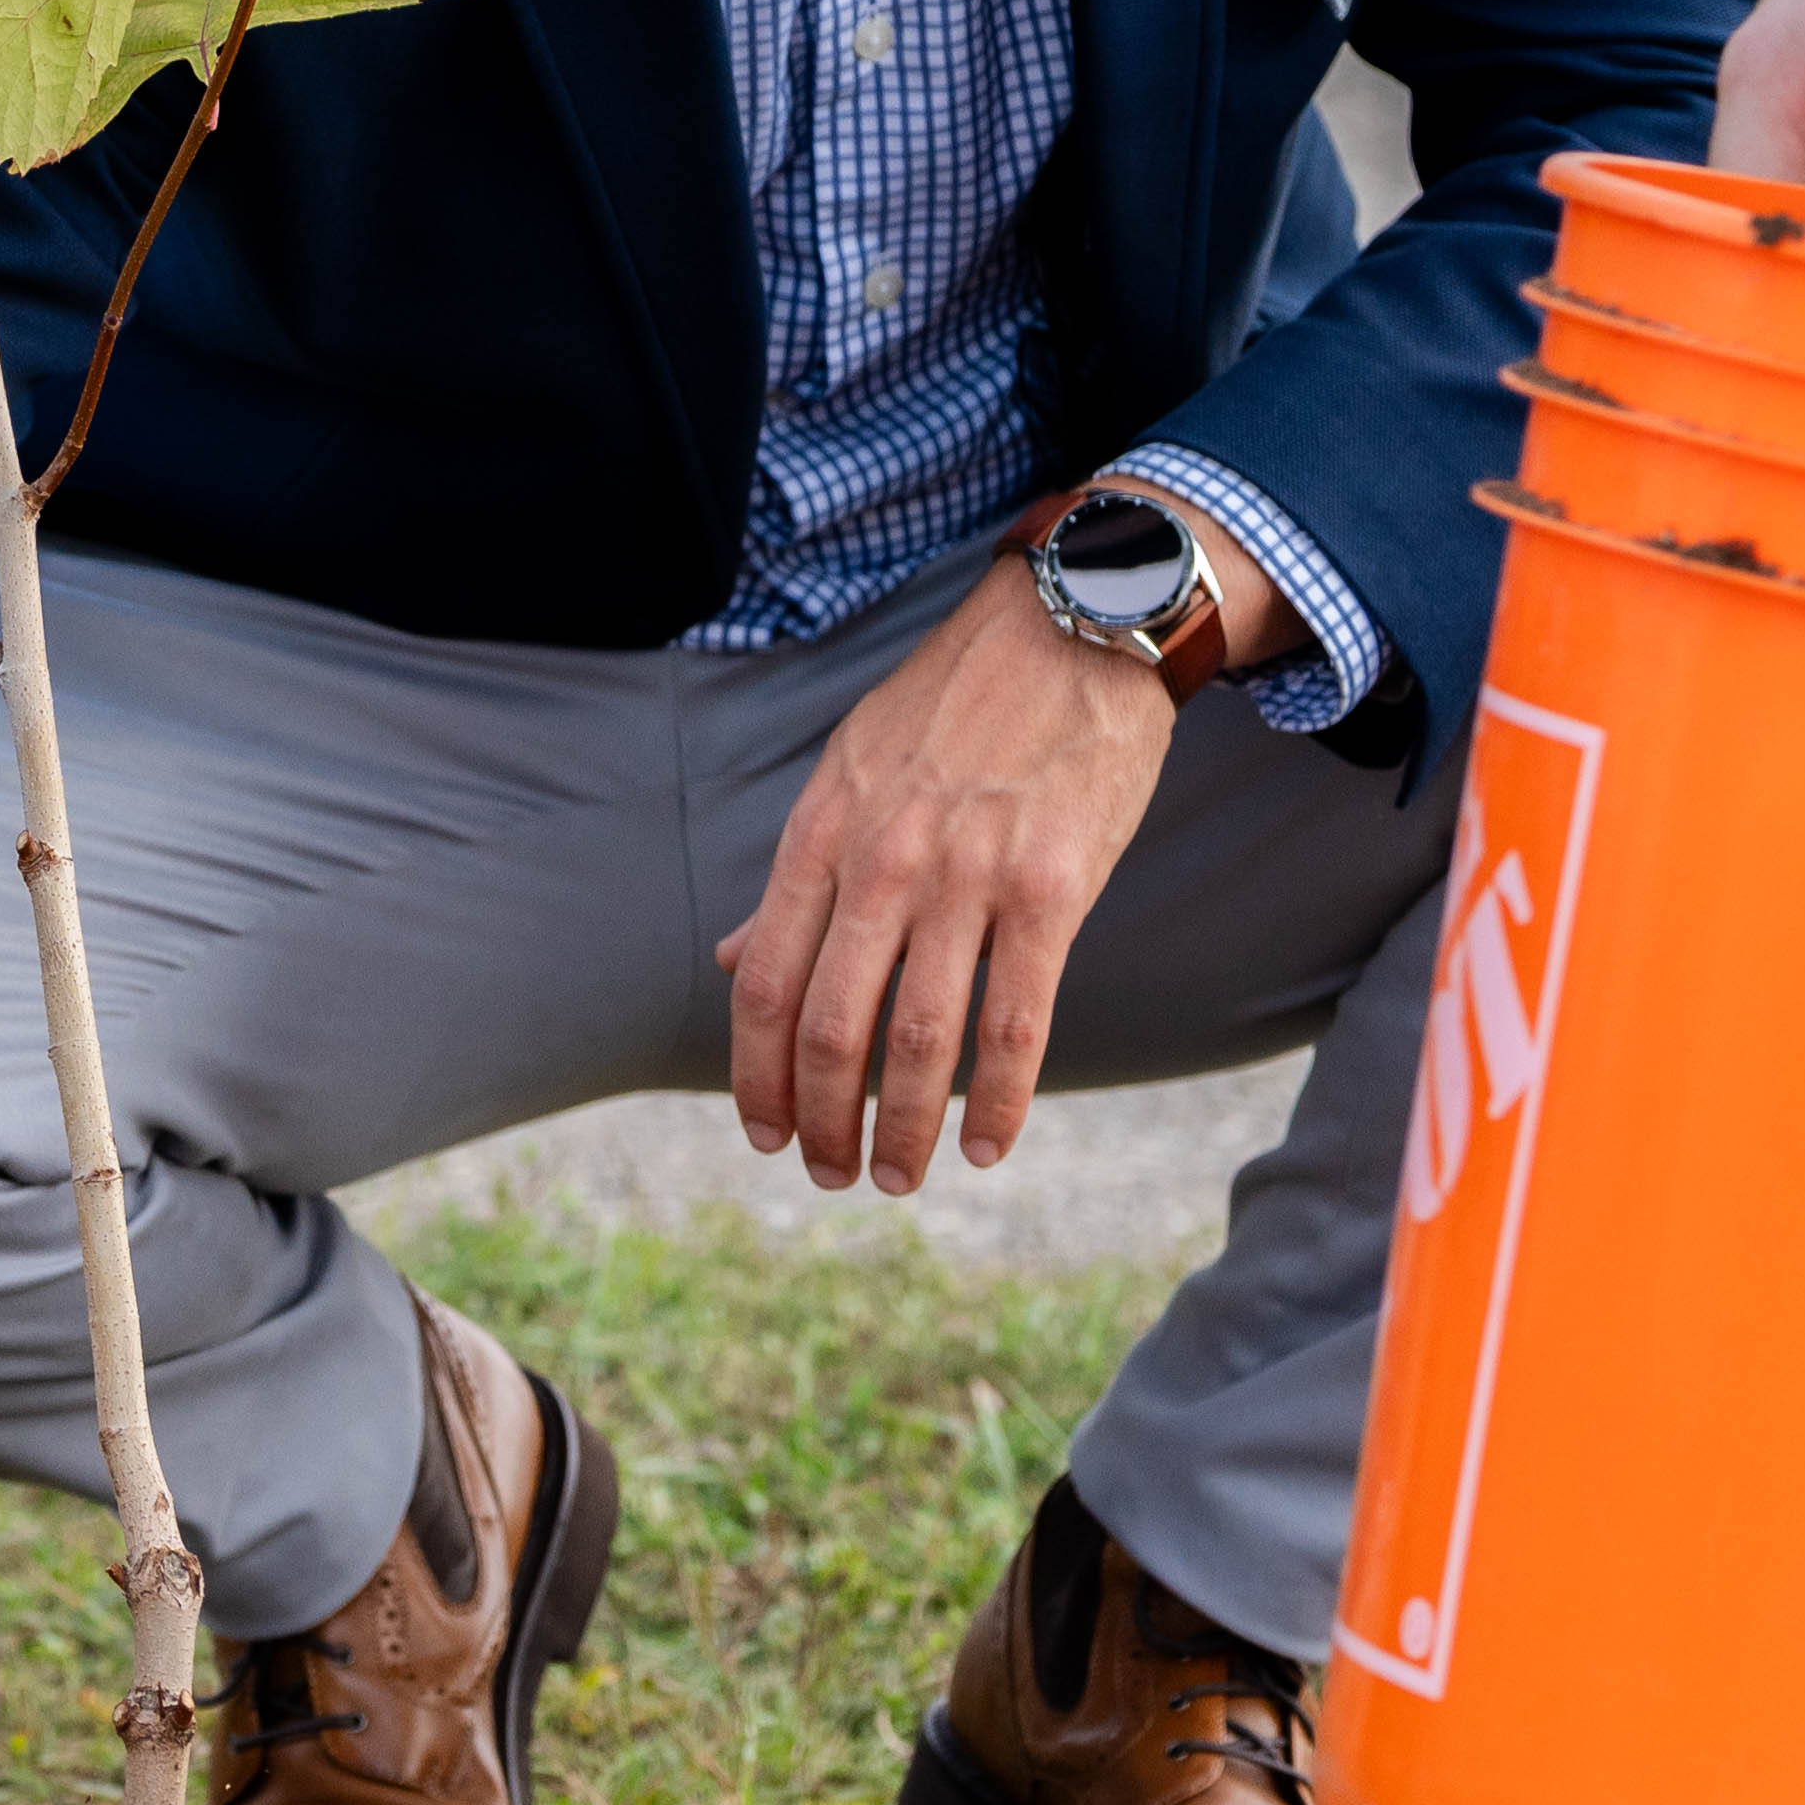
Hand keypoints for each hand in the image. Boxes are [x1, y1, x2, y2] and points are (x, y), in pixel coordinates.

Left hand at [723, 558, 1194, 1191]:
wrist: (1074, 627)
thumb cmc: (956, 706)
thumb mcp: (848, 770)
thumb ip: (797, 875)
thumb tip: (730, 960)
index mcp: (822, 832)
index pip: (764, 979)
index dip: (756, 1072)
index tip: (762, 1131)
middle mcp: (883, 859)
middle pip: (830, 1023)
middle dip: (822, 1118)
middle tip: (830, 1173)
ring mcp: (968, 875)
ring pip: (920, 1037)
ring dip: (905, 1126)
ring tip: (901, 1176)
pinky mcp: (1052, 888)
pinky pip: (1015, 1021)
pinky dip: (999, 1101)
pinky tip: (987, 1146)